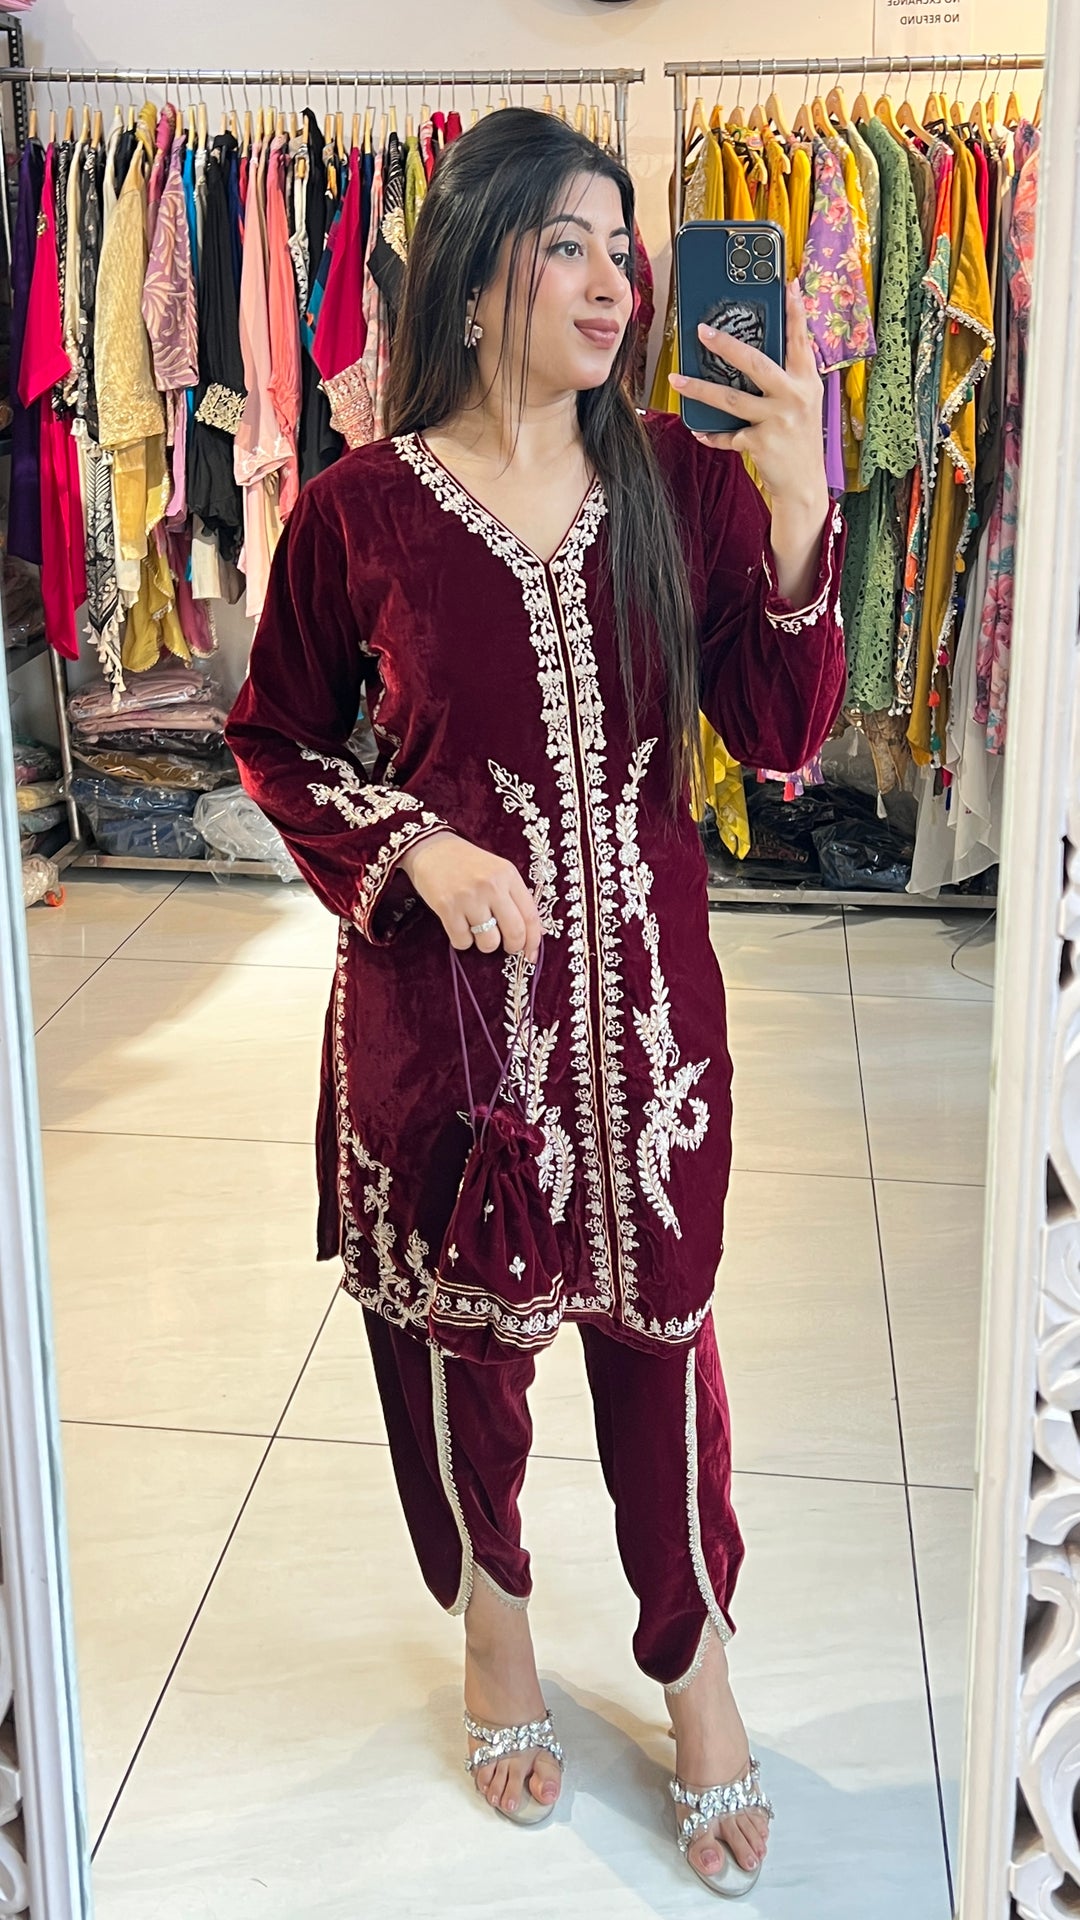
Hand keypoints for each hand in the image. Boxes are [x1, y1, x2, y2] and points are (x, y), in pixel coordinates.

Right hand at [398, 830, 542, 962]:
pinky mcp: (446, 907)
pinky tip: (460, 926)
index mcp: (508, 875)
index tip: (531, 955)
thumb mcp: (498, 872)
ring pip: (489, 942)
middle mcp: (491, 886)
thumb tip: (536, 932)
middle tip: (507, 947)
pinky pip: (463, 941)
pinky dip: (462, 940)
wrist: (432, 849)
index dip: (533, 940)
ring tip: (478, 930)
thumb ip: (515, 898)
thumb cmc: (468, 864)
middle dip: (512, 947)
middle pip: (514, 932)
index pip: (530, 915)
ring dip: (485, 944)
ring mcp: (469, 897)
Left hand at [670, 281, 826, 508]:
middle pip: (755, 363)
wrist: (804, 486)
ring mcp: (778, 420)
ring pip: (730, 399)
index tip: (787, 284)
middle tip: (701, 330)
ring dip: (698, 388)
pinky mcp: (761, 444)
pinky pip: (726, 435)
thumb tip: (750, 354)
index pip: (800, 340)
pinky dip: (711, 434)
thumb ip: (786, 378)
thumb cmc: (798, 439)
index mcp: (807, 381)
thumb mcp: (801, 403)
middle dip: (726, 345)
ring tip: (676, 377)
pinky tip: (699, 430)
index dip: (795, 311)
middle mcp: (795, 396)